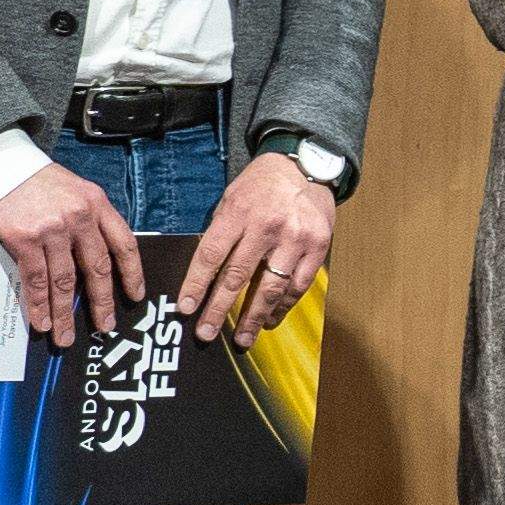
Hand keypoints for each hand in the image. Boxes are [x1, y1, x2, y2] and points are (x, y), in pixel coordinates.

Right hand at [0, 162, 144, 348]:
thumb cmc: (33, 178)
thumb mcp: (72, 189)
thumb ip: (87, 218)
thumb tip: (93, 260)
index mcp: (96, 202)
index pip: (124, 243)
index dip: (132, 273)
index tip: (135, 295)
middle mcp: (79, 216)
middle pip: (97, 268)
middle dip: (101, 302)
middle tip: (105, 326)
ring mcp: (52, 228)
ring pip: (65, 282)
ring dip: (65, 314)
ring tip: (65, 337)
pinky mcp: (25, 238)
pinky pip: (36, 280)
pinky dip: (39, 305)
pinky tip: (41, 322)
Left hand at [177, 151, 338, 344]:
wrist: (307, 165)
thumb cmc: (262, 185)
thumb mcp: (233, 197)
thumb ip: (221, 231)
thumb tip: (204, 273)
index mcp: (239, 211)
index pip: (211, 254)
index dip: (196, 284)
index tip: (186, 308)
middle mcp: (267, 226)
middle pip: (237, 277)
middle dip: (219, 310)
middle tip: (205, 334)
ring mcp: (295, 238)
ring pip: (271, 288)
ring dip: (254, 318)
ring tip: (243, 339)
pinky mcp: (318, 247)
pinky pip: (298, 286)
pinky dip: (283, 306)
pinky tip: (270, 318)